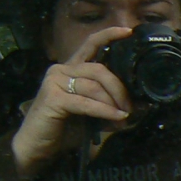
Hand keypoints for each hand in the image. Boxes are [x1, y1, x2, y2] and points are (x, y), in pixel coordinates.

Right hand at [12, 27, 133, 175]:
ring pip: (94, 85)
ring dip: (113, 102)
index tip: (129, 32)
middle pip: (100, 69)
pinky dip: (104, 111)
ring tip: (124, 116)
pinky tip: (117, 118)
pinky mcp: (52, 97)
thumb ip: (113, 106)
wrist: (39, 148)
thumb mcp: (96, 115)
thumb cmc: (67, 130)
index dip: (109, 35)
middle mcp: (62, 69)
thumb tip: (141, 105)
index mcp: (72, 69)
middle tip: (132, 107)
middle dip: (120, 88)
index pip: (91, 44)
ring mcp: (55, 81)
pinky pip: (86, 101)